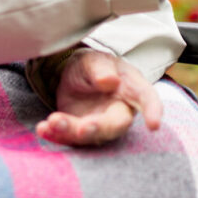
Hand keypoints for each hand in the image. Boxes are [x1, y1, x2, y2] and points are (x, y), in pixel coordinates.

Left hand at [35, 50, 162, 146]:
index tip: (154, 125)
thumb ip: (100, 68)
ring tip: (51, 123)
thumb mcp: (93, 60)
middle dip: (98, 129)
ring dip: (70, 132)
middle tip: (82, 129)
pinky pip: (69, 138)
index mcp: (129, 87)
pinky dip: (55, 135)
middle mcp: (117, 110)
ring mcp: (98, 124)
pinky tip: (43, 129)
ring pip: (89, 135)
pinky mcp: (79, 132)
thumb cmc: (92, 65)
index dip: (152, 111)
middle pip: (114, 125)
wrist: (73, 75)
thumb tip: (110, 81)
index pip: (145, 98)